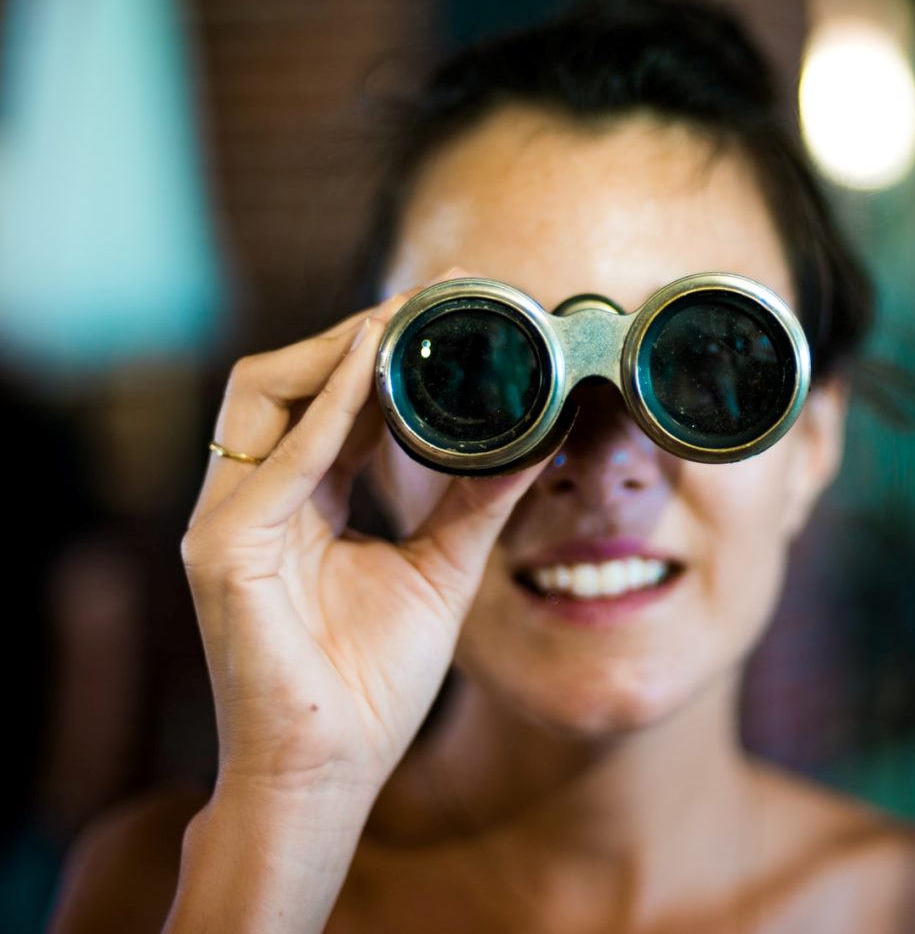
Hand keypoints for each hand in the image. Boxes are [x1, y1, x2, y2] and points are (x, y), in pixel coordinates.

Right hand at [182, 266, 550, 809]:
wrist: (328, 774)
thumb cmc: (370, 682)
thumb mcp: (439, 570)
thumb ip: (476, 503)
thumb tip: (537, 440)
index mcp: (299, 504)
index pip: (328, 403)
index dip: (377, 351)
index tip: (443, 309)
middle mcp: (253, 501)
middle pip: (283, 380)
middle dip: (351, 332)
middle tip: (429, 295)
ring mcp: (227, 522)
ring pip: (261, 396)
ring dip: (333, 351)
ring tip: (401, 317)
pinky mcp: (223, 552)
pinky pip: (278, 461)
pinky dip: (326, 409)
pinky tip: (372, 364)